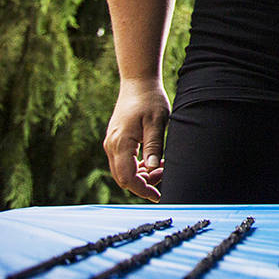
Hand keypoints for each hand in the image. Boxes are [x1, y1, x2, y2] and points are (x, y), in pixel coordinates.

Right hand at [103, 78, 169, 201]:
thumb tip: (153, 168)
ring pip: (124, 171)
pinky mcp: (116, 141)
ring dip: (142, 175)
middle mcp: (111, 146)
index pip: (127, 177)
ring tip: (164, 166)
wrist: (138, 83)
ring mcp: (112, 143)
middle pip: (124, 177)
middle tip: (166, 174)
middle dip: (145, 183)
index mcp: (120, 143)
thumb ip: (154, 145)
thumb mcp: (157, 121)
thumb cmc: (150, 100)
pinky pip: (125, 162)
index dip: (142, 190)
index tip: (158, 196)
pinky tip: (155, 161)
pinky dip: (139, 167)